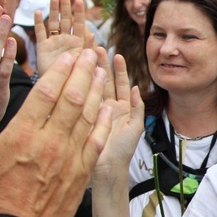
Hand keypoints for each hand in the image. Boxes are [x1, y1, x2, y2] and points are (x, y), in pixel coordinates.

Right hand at [0, 49, 110, 216]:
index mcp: (22, 134)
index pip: (47, 92)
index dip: (61, 70)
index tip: (69, 56)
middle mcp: (50, 141)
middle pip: (73, 98)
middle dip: (83, 72)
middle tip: (90, 54)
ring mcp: (69, 157)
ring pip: (88, 116)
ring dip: (97, 91)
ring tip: (101, 72)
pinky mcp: (80, 173)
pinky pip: (96, 142)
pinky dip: (104, 123)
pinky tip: (109, 110)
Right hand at [34, 0, 93, 75]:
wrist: (59, 90)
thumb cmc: (76, 79)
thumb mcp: (84, 63)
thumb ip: (88, 49)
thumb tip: (93, 34)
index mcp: (78, 43)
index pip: (79, 24)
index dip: (79, 12)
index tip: (79, 0)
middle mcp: (66, 40)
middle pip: (66, 20)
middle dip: (65, 6)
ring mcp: (54, 43)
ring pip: (53, 23)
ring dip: (53, 11)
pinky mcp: (43, 48)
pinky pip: (40, 33)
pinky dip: (38, 23)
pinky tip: (37, 12)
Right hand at [92, 53, 143, 178]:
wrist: (107, 168)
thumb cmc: (124, 150)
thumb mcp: (136, 127)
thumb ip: (138, 107)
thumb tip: (138, 87)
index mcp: (121, 108)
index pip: (121, 84)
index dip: (119, 70)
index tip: (117, 54)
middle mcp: (107, 107)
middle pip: (104, 81)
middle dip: (101, 64)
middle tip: (96, 48)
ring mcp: (94, 110)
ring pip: (93, 87)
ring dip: (90, 71)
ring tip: (87, 55)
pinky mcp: (83, 116)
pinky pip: (83, 99)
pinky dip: (81, 86)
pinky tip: (79, 73)